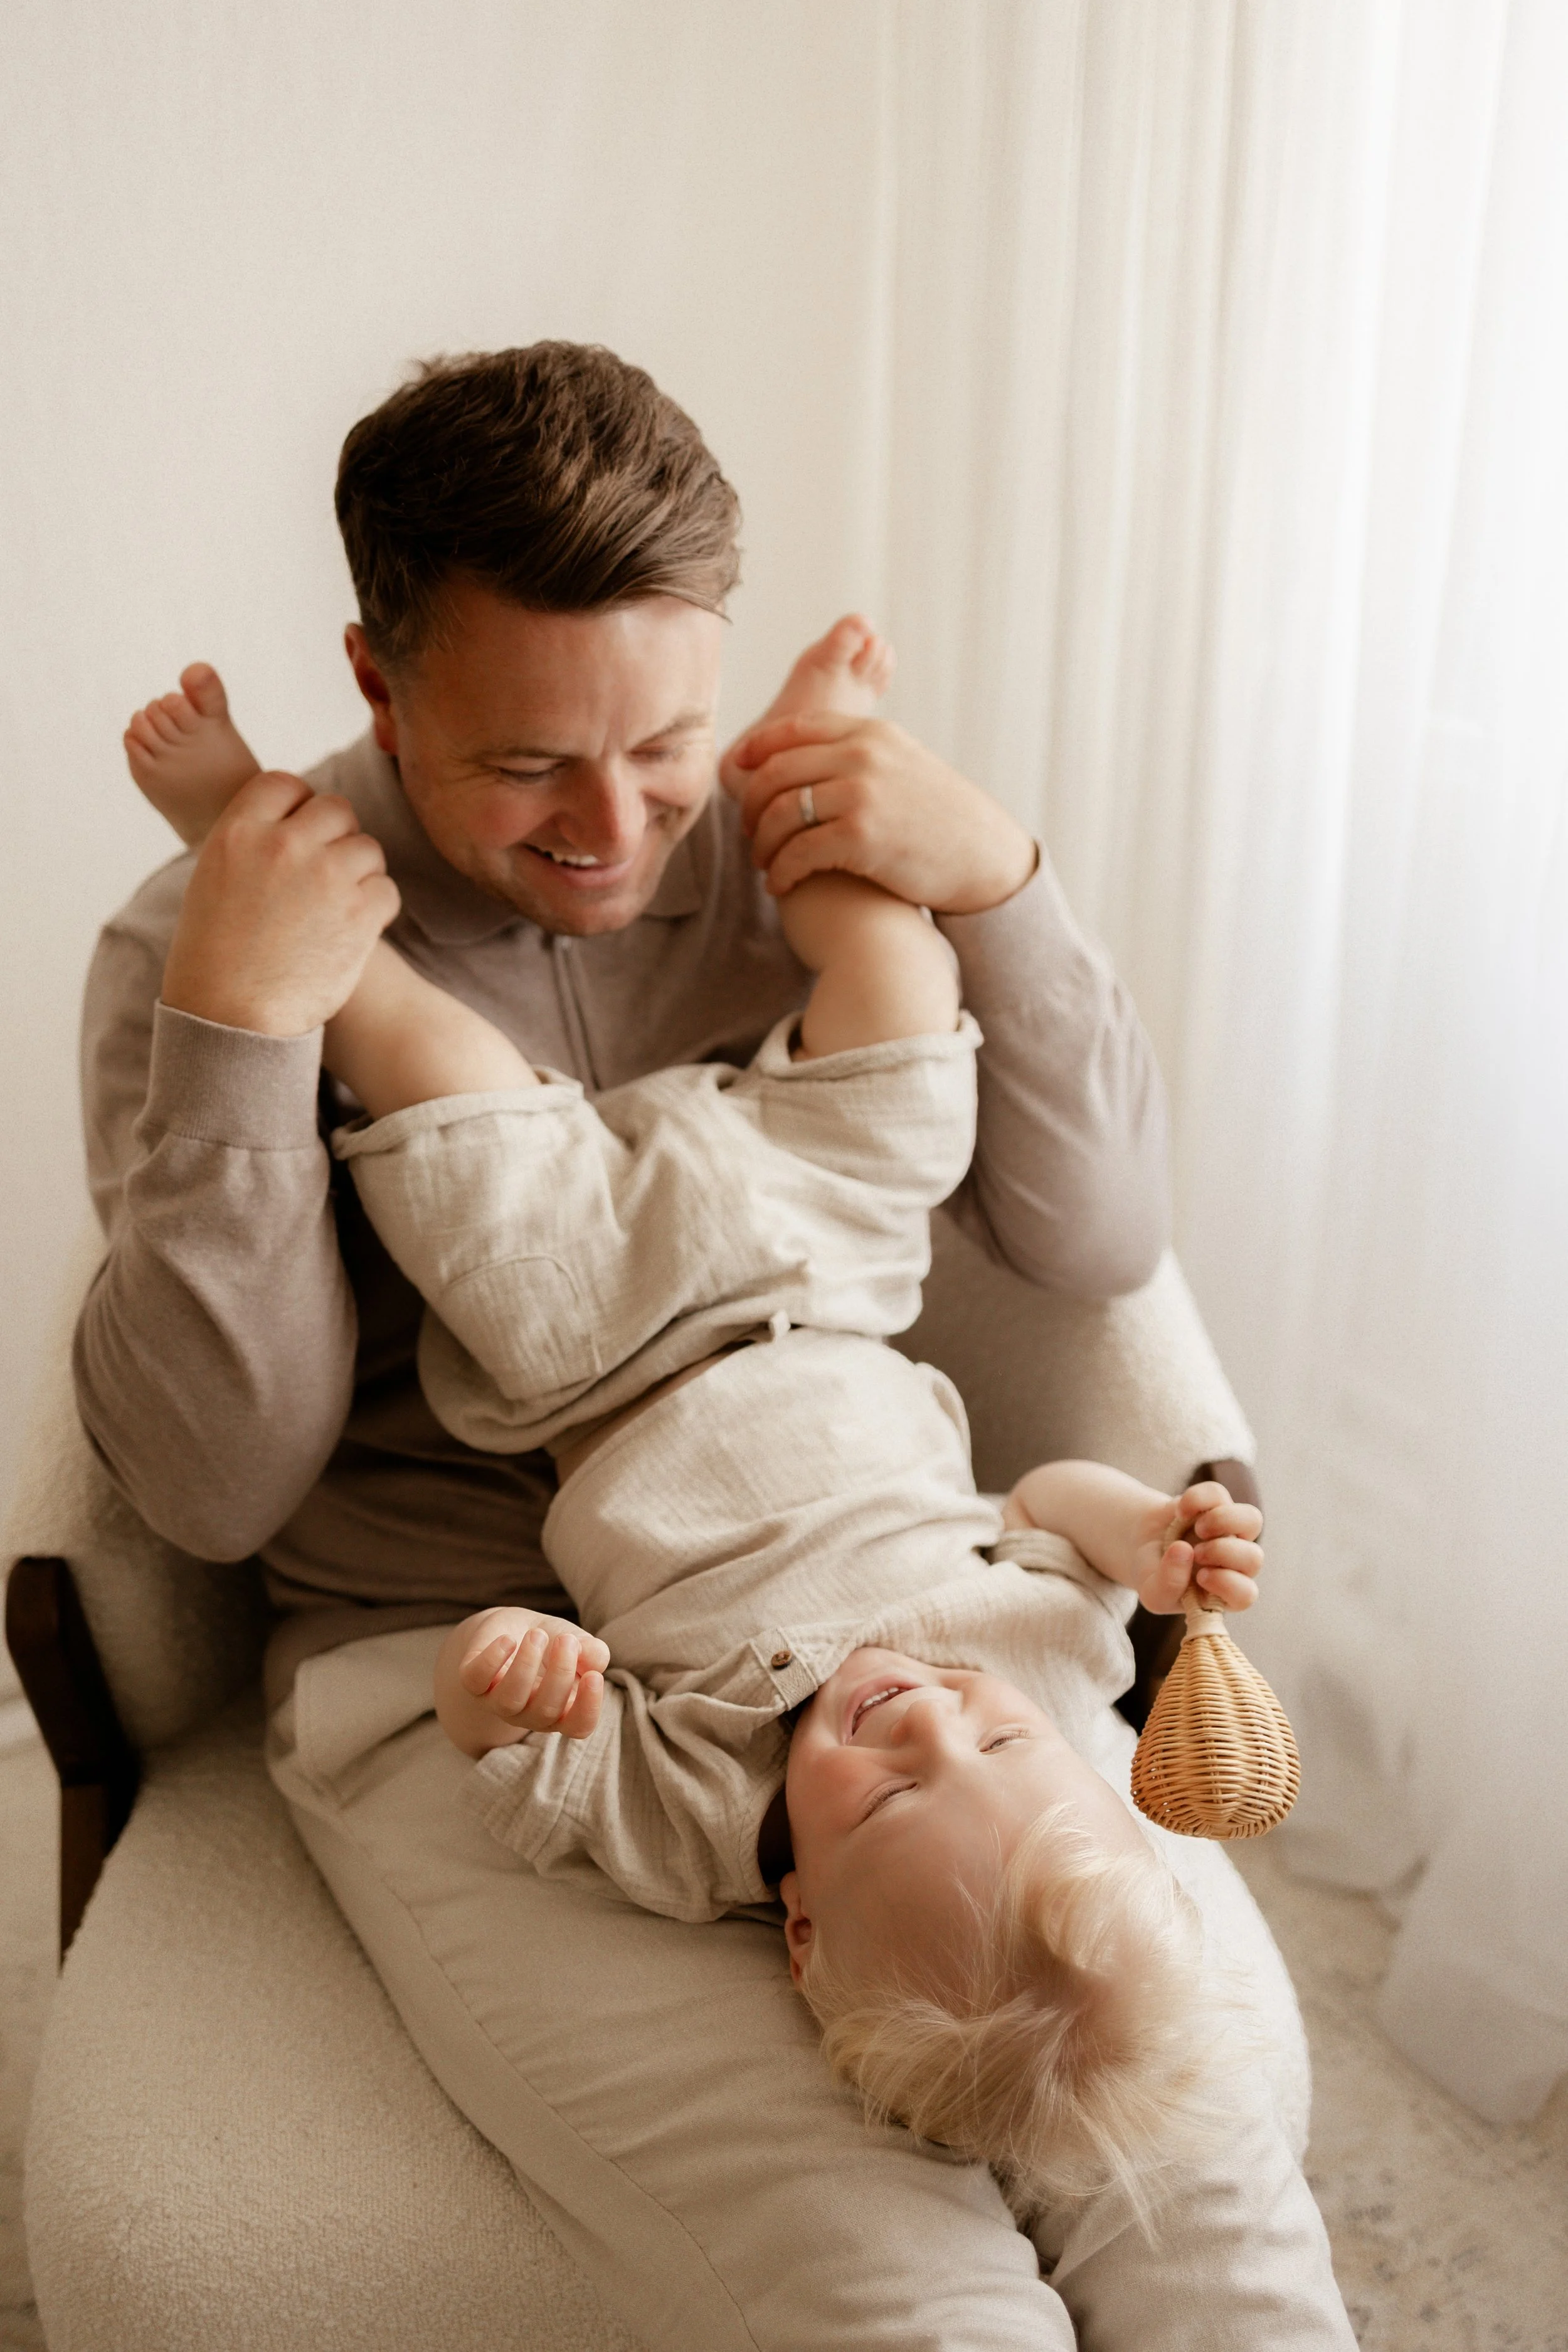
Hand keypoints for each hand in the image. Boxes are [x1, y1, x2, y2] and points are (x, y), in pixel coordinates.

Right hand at [160, 770, 400, 1035]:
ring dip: (359, 873)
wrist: (231, 1018)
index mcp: (239, 830)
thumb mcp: (215, 880)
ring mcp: (326, 876)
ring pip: (367, 847)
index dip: (298, 806)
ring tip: (334, 908)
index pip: (285, 784)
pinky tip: (352, 931)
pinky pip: (387, 889)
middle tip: (324, 874)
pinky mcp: (360, 912)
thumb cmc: (215, 957)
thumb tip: (295, 821)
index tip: (298, 834)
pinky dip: (376, 908)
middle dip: (336, 836)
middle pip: (336, 808)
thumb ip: (254, 843)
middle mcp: (284, 844)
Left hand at [450, 1609, 607, 1744]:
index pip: (577, 1726)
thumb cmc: (552, 1642)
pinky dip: (492, 1659)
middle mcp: (529, 1713)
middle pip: (545, 1712)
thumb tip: (596, 1659)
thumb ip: (592, 1652)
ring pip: (510, 1701)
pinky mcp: (473, 1681)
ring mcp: (499, 1701)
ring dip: (526, 1666)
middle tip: (567, 1640)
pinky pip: (476, 1680)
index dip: (587, 1708)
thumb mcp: (578, 1642)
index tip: (594, 1677)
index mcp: (561, 1710)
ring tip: (537, 1634)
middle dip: (560, 1674)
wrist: (514, 1628)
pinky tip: (508, 1640)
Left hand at [721, 714, 1036, 913]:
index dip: (757, 749)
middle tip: (749, 831)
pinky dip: (780, 872)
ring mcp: (861, 794)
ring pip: (782, 813)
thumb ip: (862, 755)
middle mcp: (863, 755)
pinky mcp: (861, 838)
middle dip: (753, 805)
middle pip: (777, 771)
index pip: (795, 729)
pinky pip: (797, 852)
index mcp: (871, 733)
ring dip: (762, 843)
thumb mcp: (905, 765)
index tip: (736, 771)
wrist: (984, 857)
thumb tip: (812, 761)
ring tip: (763, 864)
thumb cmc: (941, 820)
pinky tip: (779, 885)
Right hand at [1134, 1482, 1264, 1615]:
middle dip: (1222, 1553)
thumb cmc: (1154, 1574)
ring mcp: (1229, 1531)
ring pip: (1252, 1520)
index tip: (1200, 1577)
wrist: (1141, 1543)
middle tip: (1197, 1553)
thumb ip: (1168, 1586)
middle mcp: (1234, 1563)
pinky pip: (1218, 1494)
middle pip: (1254, 1558)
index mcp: (1223, 1592)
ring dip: (1224, 1522)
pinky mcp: (1216, 1503)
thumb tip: (1185, 1549)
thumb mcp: (1153, 1593)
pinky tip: (1181, 1512)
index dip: (1227, 1584)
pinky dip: (1196, 1500)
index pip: (1245, 1594)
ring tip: (1199, 1528)